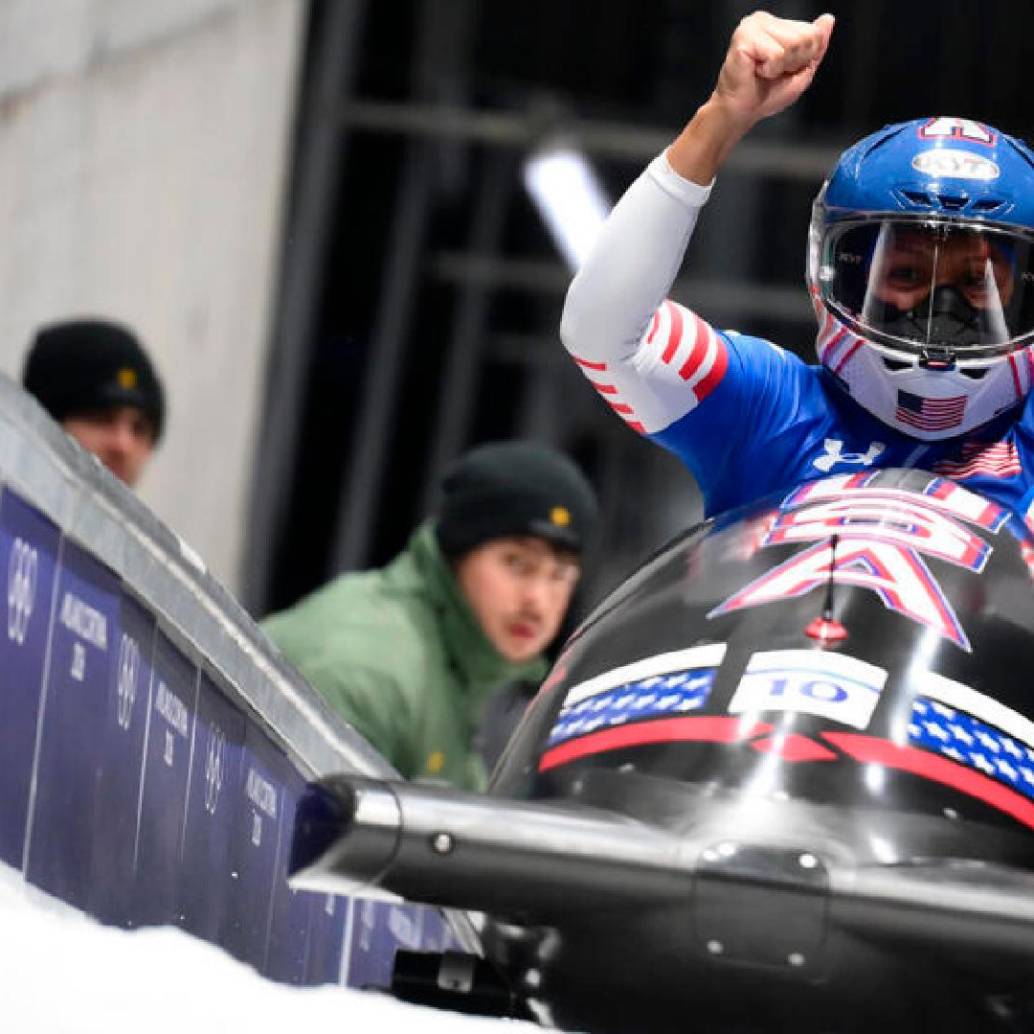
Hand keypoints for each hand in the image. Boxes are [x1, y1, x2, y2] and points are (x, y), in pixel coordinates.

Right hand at [714, 11, 834, 127]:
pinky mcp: (744, 38)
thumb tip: (828, 19)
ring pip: (792, 44)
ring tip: (763, 71)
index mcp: (777, 24)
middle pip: (805, 37)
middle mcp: (764, 19)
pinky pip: (776, 54)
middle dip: (793, 62)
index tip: (783, 69)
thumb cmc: (766, 95)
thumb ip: (817, 46)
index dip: (803, 58)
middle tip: (772, 71)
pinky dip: (770, 69)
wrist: (742, 112)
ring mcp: (752, 26)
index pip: (813, 32)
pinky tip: (755, 71)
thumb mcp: (801, 70)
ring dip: (780, 66)